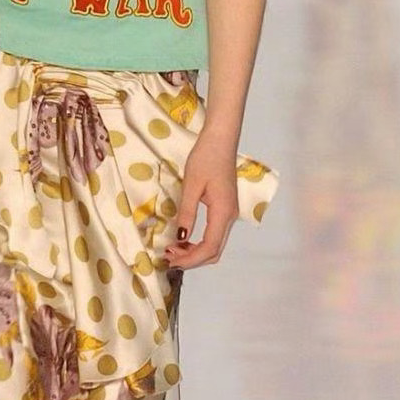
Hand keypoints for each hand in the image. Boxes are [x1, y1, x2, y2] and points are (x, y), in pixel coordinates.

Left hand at [164, 133, 239, 269]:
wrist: (221, 139)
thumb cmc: (206, 158)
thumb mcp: (191, 185)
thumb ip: (187, 213)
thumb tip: (181, 237)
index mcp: (223, 212)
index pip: (210, 247)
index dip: (191, 259)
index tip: (171, 260)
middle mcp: (230, 217)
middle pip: (215, 251)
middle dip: (193, 259)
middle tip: (169, 257)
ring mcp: (230, 213)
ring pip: (216, 244)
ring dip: (196, 252)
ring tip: (173, 249)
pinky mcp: (225, 208)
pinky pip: (215, 234)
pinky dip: (200, 242)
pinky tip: (184, 238)